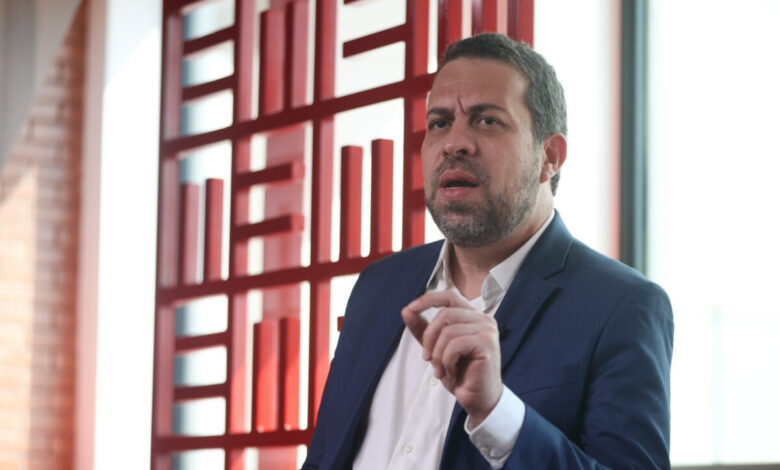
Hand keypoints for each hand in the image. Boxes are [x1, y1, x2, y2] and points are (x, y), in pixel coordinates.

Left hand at [401, 290, 502, 424]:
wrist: (477, 400)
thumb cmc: (461, 374)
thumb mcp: (436, 348)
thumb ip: (423, 329)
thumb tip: (406, 310)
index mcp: (473, 317)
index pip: (450, 296)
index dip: (429, 299)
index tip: (410, 309)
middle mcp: (484, 319)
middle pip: (444, 315)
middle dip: (429, 338)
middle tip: (428, 359)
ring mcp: (487, 330)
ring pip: (447, 332)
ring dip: (437, 355)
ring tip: (441, 370)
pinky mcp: (487, 344)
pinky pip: (454, 346)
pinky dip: (447, 362)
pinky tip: (452, 373)